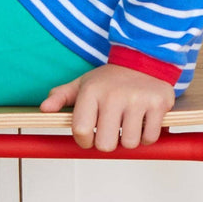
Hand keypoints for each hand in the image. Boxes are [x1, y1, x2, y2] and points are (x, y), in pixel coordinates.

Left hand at [40, 64, 174, 151]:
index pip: (81, 132)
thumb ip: (62, 96)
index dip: (84, 141)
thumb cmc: (111, 78)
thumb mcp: (84, 83)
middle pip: (106, 144)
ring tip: (128, 122)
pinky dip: (147, 136)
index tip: (90, 135)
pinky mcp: (158, 104)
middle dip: (108, 142)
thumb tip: (44, 108)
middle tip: (112, 129)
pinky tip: (143, 121)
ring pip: (129, 143)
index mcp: (92, 91)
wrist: (144, 58)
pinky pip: (150, 138)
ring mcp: (137, 100)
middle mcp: (114, 95)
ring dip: (129, 139)